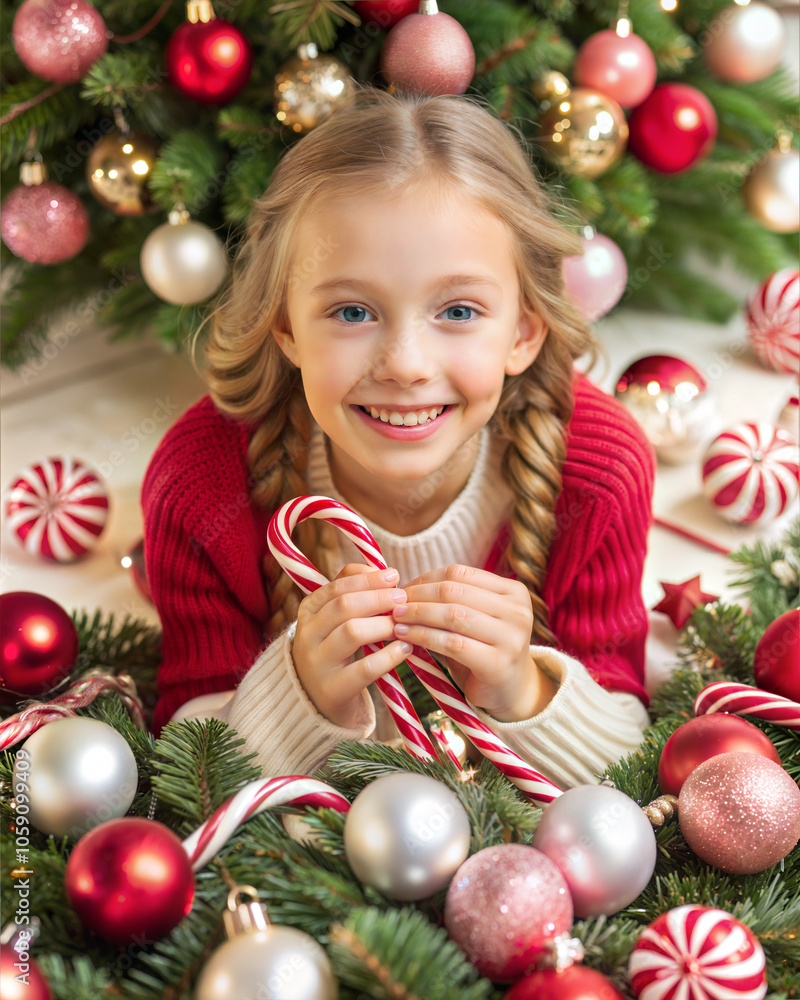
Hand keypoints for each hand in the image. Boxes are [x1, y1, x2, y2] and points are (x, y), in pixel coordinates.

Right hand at [292, 563, 412, 729]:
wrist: (314, 701)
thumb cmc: (335, 650)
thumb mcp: (335, 619)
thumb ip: (354, 590)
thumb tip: (383, 571)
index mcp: (308, 611)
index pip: (337, 587)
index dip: (368, 579)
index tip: (394, 576)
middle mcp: (307, 635)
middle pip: (343, 606)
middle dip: (378, 599)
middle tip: (403, 599)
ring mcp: (317, 664)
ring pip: (351, 632)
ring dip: (383, 624)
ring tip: (404, 624)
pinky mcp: (332, 690)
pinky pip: (364, 669)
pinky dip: (389, 656)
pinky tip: (406, 648)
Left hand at [391, 565, 555, 721]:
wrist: (510, 691)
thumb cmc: (483, 649)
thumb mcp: (472, 618)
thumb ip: (449, 601)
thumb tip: (400, 587)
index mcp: (513, 591)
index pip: (460, 573)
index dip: (426, 579)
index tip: (402, 589)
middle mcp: (518, 611)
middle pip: (455, 591)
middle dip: (418, 596)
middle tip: (394, 604)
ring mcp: (511, 637)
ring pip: (453, 615)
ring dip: (418, 615)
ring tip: (396, 619)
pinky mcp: (498, 663)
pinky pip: (452, 643)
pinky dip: (423, 637)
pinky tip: (405, 637)